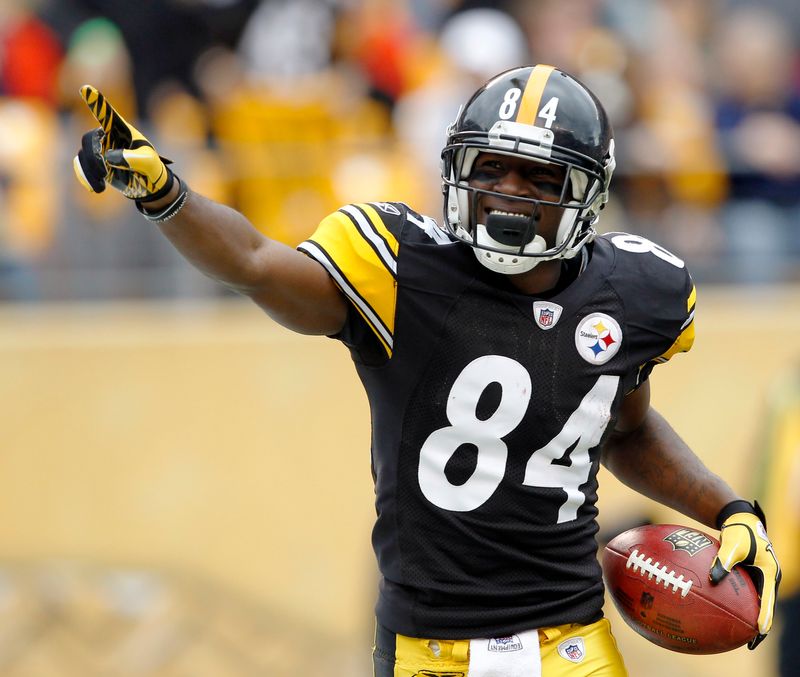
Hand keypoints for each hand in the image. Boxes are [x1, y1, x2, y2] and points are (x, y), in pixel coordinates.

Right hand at [73, 85, 173, 201]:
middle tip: (106, 172)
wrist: (147, 185)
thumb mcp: (148, 164)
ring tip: (104, 182)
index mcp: (122, 130)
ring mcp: (100, 149)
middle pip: (89, 139)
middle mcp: (108, 136)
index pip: (108, 114)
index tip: (86, 88)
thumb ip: (132, 158)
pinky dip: (85, 176)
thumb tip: (109, 157)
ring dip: (91, 170)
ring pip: (83, 154)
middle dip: (94, 157)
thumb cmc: (151, 169)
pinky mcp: (95, 162)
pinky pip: (80, 165)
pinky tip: (98, 187)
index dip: (97, 103)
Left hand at [709, 501, 780, 649]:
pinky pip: (747, 595)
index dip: (765, 616)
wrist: (740, 520)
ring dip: (750, 618)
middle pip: (766, 606)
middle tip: (750, 642)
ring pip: (757, 603)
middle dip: (760, 625)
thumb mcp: (732, 545)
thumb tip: (712, 578)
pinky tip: (727, 615)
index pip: (768, 599)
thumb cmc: (738, 531)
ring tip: (741, 636)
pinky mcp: (751, 576)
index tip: (760, 630)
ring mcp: (761, 578)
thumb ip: (723, 561)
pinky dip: (741, 606)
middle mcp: (768, 578)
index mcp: (770, 572)